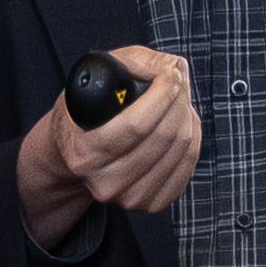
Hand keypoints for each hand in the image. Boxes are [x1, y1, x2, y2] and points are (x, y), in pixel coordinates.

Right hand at [11, 47, 199, 248]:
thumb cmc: (83, 114)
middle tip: (177, 78)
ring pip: (182, 148)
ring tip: (177, 97)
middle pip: (165, 135)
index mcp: (85, 153)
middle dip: (178, 98)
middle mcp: (106, 181)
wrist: (72, 154)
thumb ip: (133, 63)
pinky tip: (180, 121)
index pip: (136, 125)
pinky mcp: (153, 202)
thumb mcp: (94, 79)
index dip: (162, 94)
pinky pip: (189, 165)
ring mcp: (130, 197)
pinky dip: (193, 137)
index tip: (172, 72)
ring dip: (187, 115)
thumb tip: (170, 66)